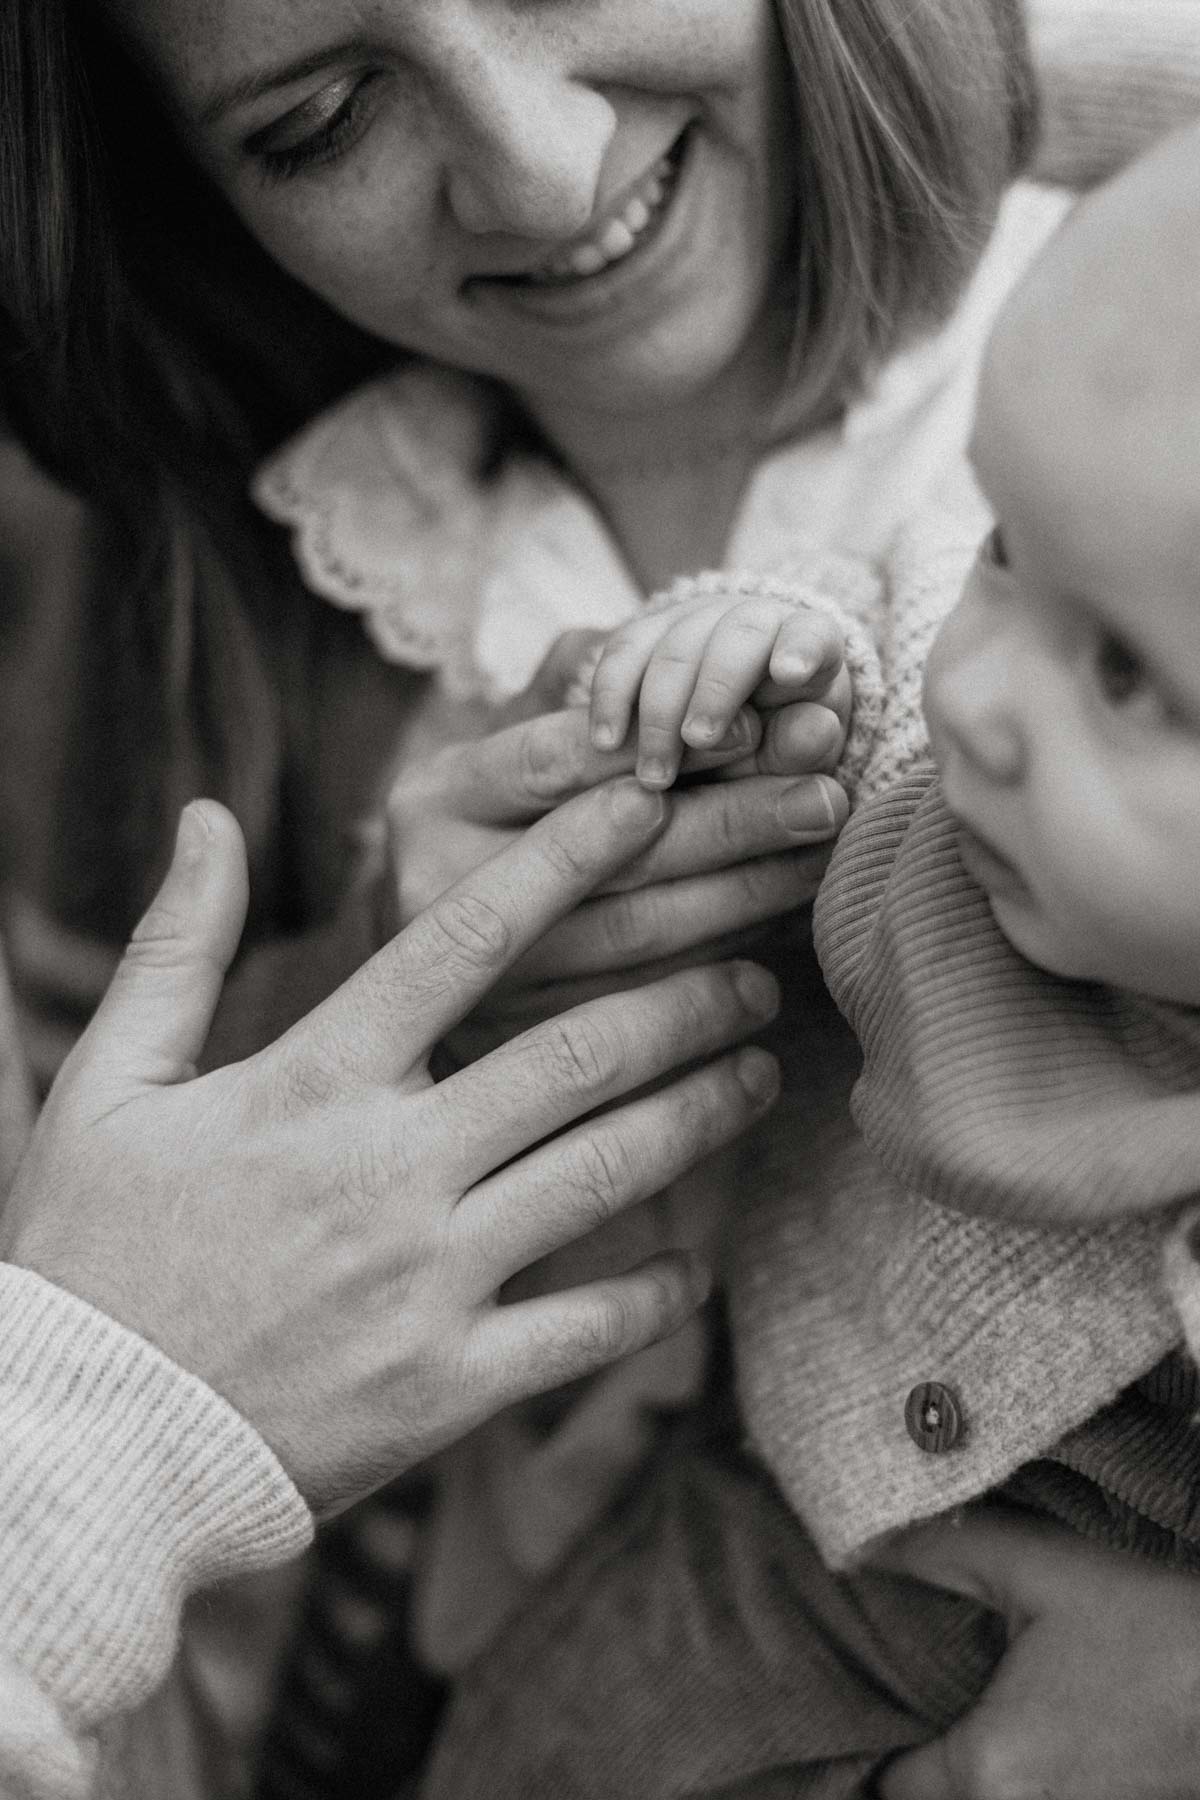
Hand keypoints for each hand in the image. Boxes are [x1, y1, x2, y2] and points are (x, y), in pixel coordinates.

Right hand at [1, 784, 781, 1517]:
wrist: (84, 1445)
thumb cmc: (91, 1254)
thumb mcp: (110, 1084)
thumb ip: (177, 947)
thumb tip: (209, 816)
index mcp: (312, 1082)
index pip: (462, 940)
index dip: (565, 862)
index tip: (642, 809)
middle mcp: (389, 1168)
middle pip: (576, 1054)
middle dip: (683, 1002)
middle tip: (750, 973)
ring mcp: (428, 1279)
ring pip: (606, 1171)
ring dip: (700, 1112)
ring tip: (761, 1073)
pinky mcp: (448, 1384)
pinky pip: (587, 1329)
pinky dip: (656, 1292)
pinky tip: (695, 1263)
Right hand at [386, 702, 846, 1058]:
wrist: (421, 973)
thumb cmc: (498, 829)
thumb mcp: (511, 747)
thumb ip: (574, 691)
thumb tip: (651, 639)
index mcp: (436, 799)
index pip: (552, 760)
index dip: (659, 742)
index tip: (755, 725)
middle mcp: (439, 891)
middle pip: (607, 852)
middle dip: (732, 819)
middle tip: (825, 794)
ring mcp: (475, 979)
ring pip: (635, 937)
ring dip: (744, 898)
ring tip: (819, 860)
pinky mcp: (524, 1046)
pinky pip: (643, 1007)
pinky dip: (719, 974)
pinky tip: (777, 949)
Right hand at [581, 587, 851, 789]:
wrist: (723, 745)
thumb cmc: (776, 757)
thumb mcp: (794, 760)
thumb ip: (802, 746)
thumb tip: (818, 729)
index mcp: (808, 647)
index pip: (812, 635)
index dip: (801, 647)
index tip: (790, 673)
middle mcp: (752, 622)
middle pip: (736, 636)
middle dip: (715, 688)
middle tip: (698, 741)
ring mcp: (694, 622)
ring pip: (674, 647)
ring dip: (660, 710)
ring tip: (655, 774)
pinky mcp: (644, 639)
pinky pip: (623, 653)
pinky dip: (612, 696)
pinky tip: (606, 741)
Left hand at [871, 1505, 1199, 1799]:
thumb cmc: (1154, 1628)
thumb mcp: (1040, 1567)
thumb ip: (941, 1551)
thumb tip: (861, 1542)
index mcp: (990, 1771)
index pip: (888, 1789)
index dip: (870, 1740)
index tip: (871, 1688)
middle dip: (914, 1754)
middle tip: (908, 1690)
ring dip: (961, 1767)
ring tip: (955, 1700)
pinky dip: (1009, 1774)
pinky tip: (1014, 1715)